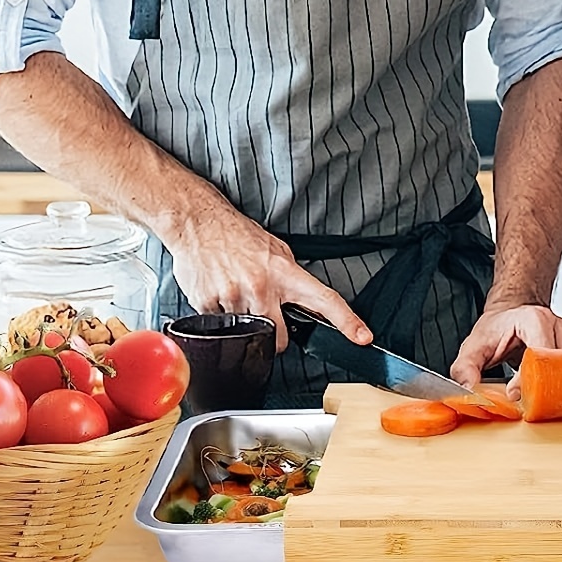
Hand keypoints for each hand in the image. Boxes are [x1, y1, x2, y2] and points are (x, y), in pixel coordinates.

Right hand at [163, 199, 370, 351]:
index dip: (347, 322)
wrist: (198, 222)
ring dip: (243, 322)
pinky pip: (220, 326)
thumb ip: (290, 278)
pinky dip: (221, 315)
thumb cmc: (237, 235)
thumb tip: (303, 303)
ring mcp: (234, 297)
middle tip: (265, 317)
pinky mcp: (208, 305)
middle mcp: (262, 287)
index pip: (325, 300)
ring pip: (247, 335)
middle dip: (275, 337)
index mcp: (285, 272)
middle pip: (279, 339)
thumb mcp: (275, 250)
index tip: (363, 337)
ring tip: (236, 293)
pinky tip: (219, 292)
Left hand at [450, 302, 561, 391]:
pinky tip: (549, 390)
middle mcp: (556, 325)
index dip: (527, 378)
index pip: (539, 354)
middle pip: (560, 363)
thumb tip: (468, 390)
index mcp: (534, 319)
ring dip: (556, 386)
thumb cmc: (496, 329)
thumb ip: (464, 369)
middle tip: (527, 400)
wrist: (510, 316)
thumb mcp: (473, 346)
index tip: (513, 393)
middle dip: (545, 386)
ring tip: (538, 395)